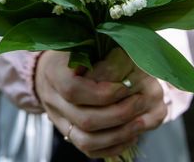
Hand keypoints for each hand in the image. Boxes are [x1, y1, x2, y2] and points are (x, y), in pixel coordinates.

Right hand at [34, 49, 166, 158]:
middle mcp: (53, 100)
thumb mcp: (84, 42)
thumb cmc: (76, 51)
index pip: (73, 89)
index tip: (125, 85)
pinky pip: (90, 150)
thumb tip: (126, 56)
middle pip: (84, 119)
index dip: (102, 92)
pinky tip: (131, 134)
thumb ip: (101, 51)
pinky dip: (113, 146)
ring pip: (87, 140)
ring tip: (140, 122)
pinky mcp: (69, 135)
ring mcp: (59, 121)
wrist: (54, 69)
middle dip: (118, 114)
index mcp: (53, 72)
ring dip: (118, 134)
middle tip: (140, 102)